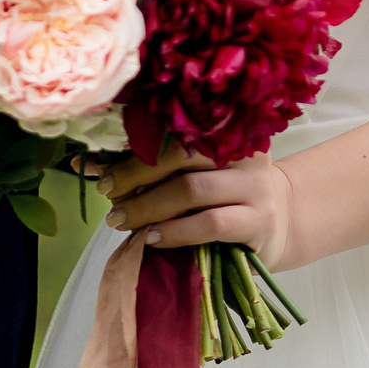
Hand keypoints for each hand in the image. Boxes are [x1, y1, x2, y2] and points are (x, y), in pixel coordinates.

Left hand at [100, 143, 301, 271]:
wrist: (282, 222)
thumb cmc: (226, 194)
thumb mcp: (199, 170)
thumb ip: (157, 166)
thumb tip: (86, 163)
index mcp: (226, 128)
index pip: (172, 129)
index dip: (130, 145)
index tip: (96, 164)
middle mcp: (243, 151)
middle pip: (180, 153)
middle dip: (134, 173)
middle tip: (106, 192)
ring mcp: (254, 186)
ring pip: (191, 189)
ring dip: (148, 206)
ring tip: (120, 220)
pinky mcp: (259, 222)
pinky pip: (211, 224)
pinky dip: (175, 232)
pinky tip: (152, 238)